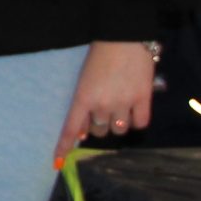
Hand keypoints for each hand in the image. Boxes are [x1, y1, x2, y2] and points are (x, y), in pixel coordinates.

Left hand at [55, 39, 156, 161]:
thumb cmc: (99, 57)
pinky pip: (140, 123)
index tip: (57, 163)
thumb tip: (81, 133)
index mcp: (82, 98)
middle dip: (99, 125)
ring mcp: (123, 102)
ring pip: (119, 129)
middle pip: (98, 131)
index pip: (70, 129)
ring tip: (120, 106)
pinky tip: (135, 110)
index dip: (63, 147)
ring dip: (118, 123)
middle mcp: (102, 104)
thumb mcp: (83, 81)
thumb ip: (82, 107)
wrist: (124, 37)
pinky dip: (137, 120)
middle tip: (103, 110)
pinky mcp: (144, 98)